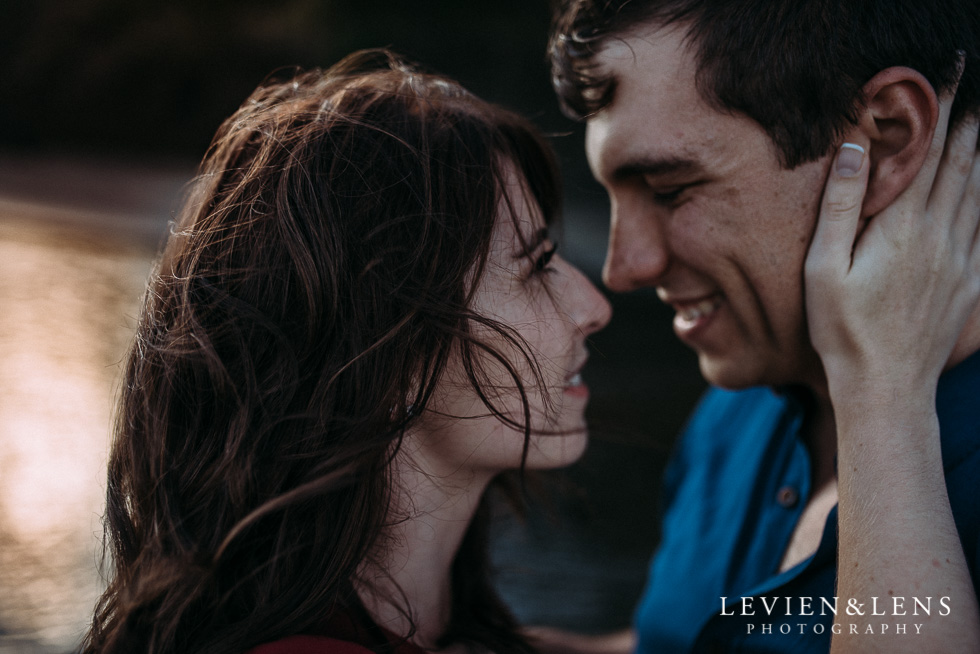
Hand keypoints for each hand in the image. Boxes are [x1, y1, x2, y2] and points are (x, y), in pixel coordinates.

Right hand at [805, 95, 979, 400]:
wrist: (886, 387)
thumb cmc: (843, 330)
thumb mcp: (824, 267)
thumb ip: (841, 205)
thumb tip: (857, 149)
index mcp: (901, 228)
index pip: (923, 154)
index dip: (936, 112)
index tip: (946, 77)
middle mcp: (939, 237)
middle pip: (958, 165)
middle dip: (966, 121)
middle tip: (973, 88)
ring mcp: (960, 260)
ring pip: (978, 192)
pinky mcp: (969, 284)